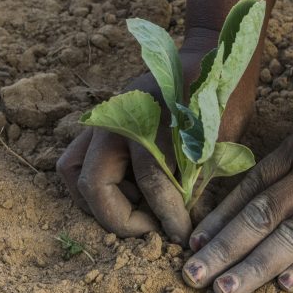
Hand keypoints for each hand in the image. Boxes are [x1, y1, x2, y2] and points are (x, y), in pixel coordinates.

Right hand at [57, 31, 256, 244]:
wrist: (209, 56)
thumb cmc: (218, 97)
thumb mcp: (217, 142)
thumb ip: (197, 184)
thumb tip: (186, 230)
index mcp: (151, 118)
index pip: (152, 184)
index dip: (169, 218)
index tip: (182, 236)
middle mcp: (115, 120)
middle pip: (95, 185)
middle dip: (123, 219)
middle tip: (154, 231)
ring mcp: (102, 121)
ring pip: (74, 173)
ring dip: (99, 202)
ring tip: (136, 212)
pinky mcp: (99, 125)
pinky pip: (76, 161)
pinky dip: (94, 184)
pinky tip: (127, 194)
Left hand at [181, 75, 292, 292]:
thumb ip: (289, 158)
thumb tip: (258, 188)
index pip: (248, 190)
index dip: (219, 218)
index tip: (192, 242)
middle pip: (259, 217)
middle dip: (222, 248)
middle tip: (191, 275)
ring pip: (290, 236)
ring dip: (254, 266)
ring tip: (224, 290)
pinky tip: (286, 286)